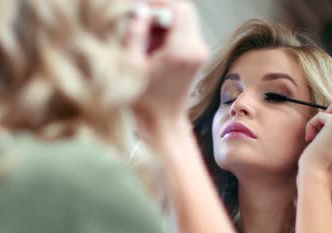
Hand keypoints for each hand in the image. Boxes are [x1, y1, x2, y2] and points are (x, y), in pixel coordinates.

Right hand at [125, 1, 208, 142]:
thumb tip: (139, 11)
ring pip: (184, 21)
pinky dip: (168, 34)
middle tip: (141, 26)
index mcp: (182, 51)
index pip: (178, 9)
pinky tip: (153, 49)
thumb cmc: (144, 101)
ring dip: (163, 24)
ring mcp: (200, 53)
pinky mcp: (198, 56)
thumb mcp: (132, 65)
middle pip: (184, 12)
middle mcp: (197, 50)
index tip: (141, 11)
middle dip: (160, 14)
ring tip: (145, 42)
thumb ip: (135, 34)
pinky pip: (184, 33)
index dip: (158, 4)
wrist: (162, 122)